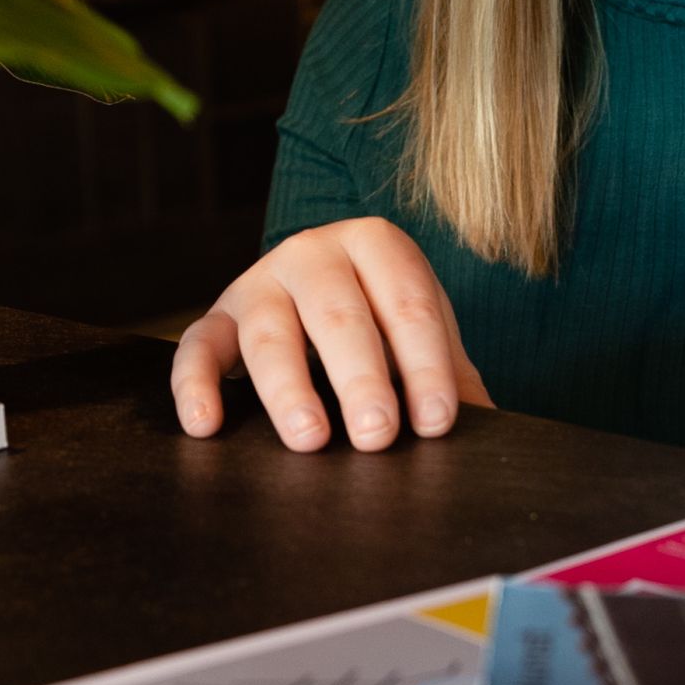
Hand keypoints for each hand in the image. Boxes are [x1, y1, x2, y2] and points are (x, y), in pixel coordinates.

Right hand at [170, 218, 492, 453]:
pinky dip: (194, 384)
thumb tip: (490, 431)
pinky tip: (206, 425)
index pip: (407, 303)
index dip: (426, 363)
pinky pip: (197, 347)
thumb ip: (451, 377)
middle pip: (337, 314)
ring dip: (287, 388)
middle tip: (377, 434)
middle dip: (360, 377)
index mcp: (376, 245)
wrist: (318, 289)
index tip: (436, 421)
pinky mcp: (215, 316)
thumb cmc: (381, 318)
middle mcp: (313, 252)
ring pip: (268, 332)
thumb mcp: (421, 335)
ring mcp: (259, 282)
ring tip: (310, 439)